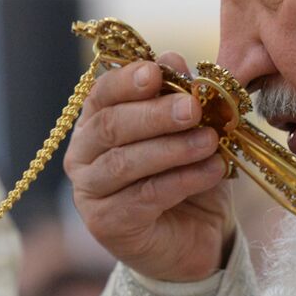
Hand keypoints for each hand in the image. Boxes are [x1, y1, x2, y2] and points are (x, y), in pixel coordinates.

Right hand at [64, 53, 233, 282]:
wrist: (195, 237)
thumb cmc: (185, 176)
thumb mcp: (188, 132)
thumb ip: (178, 96)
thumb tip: (172, 58)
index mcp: (96, 124)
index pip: (102, 94)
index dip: (127, 80)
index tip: (158, 72)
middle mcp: (83, 156)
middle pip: (110, 127)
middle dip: (154, 114)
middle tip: (193, 109)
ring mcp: (90, 192)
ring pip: (126, 162)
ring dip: (172, 148)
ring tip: (211, 141)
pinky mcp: (107, 224)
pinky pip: (145, 196)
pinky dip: (183, 180)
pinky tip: (213, 170)